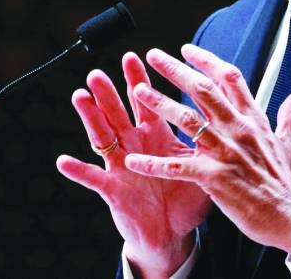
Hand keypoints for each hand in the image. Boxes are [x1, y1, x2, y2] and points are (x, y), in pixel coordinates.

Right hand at [56, 52, 211, 277]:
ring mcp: (120, 166)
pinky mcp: (113, 190)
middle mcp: (134, 145)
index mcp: (155, 135)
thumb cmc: (184, 197)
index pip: (146, 101)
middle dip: (108, 91)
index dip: (138, 79)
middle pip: (118, 112)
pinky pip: (93, 179)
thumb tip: (227, 109)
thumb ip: (206, 136)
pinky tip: (63, 160)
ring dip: (91, 117)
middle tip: (98, 72)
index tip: (134, 56)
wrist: (172, 234)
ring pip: (102, 136)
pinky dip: (78, 170)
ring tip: (80, 97)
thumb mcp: (197, 161)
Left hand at [124, 44, 290, 255]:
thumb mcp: (289, 145)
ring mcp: (226, 152)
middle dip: (176, 70)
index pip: (229, 79)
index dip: (207, 61)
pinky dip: (154, 164)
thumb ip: (288, 118)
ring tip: (139, 91)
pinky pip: (179, 167)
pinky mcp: (215, 178)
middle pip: (204, 90)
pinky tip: (134, 161)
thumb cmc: (286, 186)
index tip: (187, 49)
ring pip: (188, 120)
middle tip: (154, 55)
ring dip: (161, 104)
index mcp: (254, 120)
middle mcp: (239, 130)